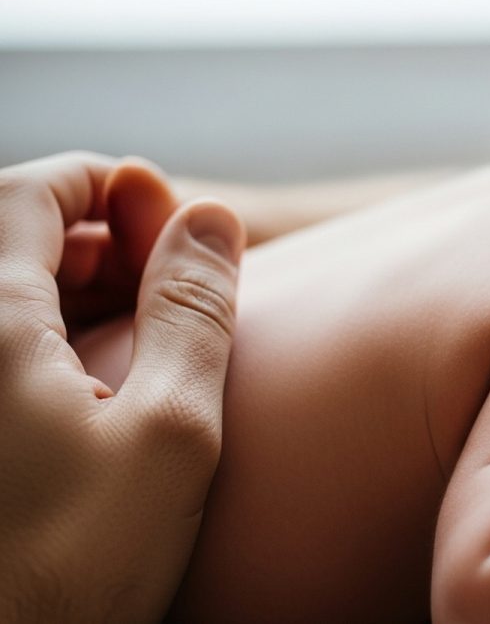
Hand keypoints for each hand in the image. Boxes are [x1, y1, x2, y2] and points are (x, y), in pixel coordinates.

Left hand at [0, 152, 244, 621]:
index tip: (163, 206)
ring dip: (71, 287)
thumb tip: (210, 217)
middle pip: (7, 239)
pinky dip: (46, 338)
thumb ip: (192, 312)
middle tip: (167, 275)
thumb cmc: (75, 567)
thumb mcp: (170, 433)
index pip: (27, 193)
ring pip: (2, 298)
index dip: (99, 179)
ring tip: (143, 328)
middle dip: (94, 235)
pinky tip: (96, 381)